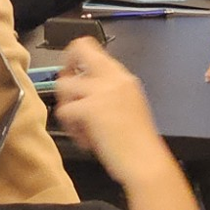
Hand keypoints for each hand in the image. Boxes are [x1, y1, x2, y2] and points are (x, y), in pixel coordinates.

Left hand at [54, 39, 171, 185]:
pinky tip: (86, 139)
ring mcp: (102, 90)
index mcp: (123, 76)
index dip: (76, 58)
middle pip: (78, 49)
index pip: (92, 48)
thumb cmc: (138, 142)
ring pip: (64, 84)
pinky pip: (65, 110)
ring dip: (66, 106)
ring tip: (79, 126)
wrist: (146, 161)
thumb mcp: (127, 105)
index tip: (74, 77)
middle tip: (68, 96)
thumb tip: (81, 91)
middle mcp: (114, 77)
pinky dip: (71, 128)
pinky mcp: (91, 108)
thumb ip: (107, 92)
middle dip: (65, 71)